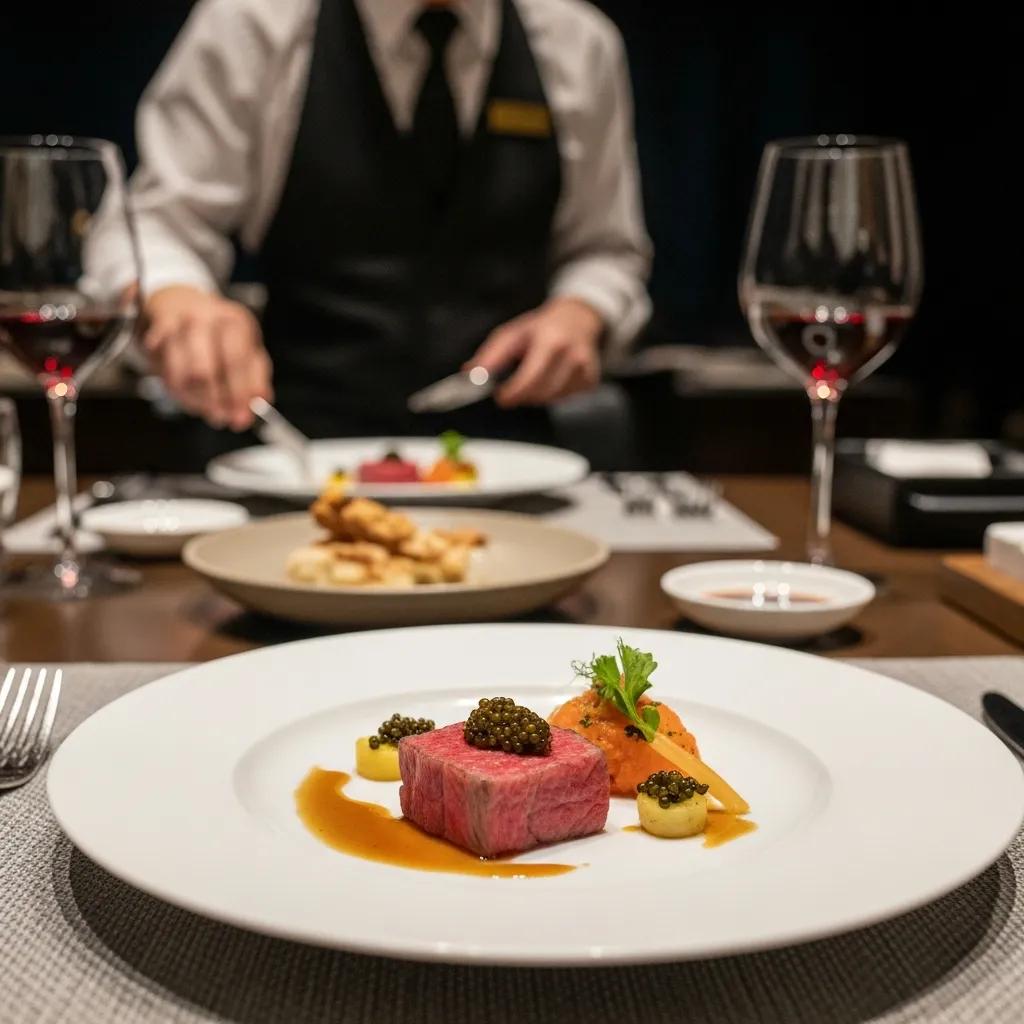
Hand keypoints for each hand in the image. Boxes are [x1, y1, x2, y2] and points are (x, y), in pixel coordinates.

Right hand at [143, 285, 271, 429]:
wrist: (179, 303)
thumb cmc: (217, 332)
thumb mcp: (245, 349)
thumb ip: (254, 378)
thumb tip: (260, 401)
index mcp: (236, 322)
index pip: (238, 361)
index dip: (239, 394)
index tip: (241, 417)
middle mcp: (205, 317)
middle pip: (205, 371)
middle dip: (214, 402)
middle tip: (220, 417)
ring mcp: (176, 324)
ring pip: (181, 375)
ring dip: (194, 399)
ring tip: (204, 407)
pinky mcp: (155, 333)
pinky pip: (163, 370)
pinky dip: (175, 388)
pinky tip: (186, 392)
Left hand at [469, 297, 603, 406]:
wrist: (578, 320)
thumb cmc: (541, 328)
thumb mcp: (512, 333)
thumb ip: (491, 355)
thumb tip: (470, 374)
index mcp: (551, 340)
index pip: (531, 376)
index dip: (514, 392)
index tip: (500, 397)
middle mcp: (572, 355)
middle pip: (542, 393)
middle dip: (521, 396)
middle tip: (510, 392)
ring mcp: (585, 369)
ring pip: (552, 399)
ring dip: (535, 396)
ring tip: (533, 377)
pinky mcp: (590, 381)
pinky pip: (564, 399)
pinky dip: (551, 394)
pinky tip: (550, 378)